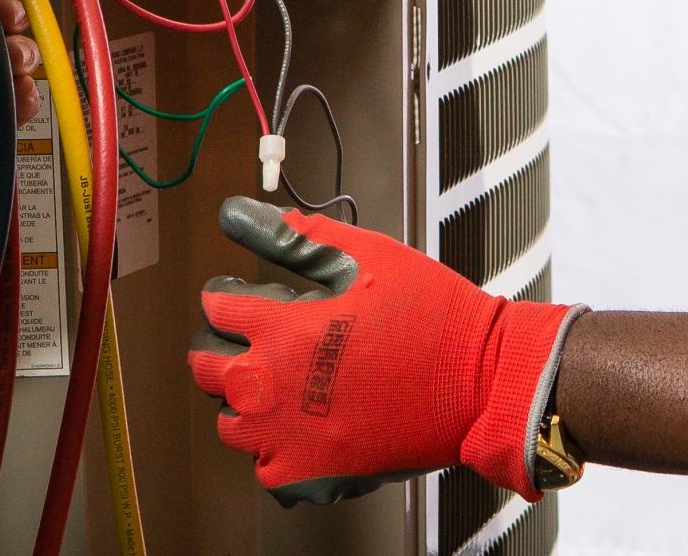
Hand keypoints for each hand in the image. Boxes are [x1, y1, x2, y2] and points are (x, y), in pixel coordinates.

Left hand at [187, 198, 579, 505]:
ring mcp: (288, 437)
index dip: (225, 294)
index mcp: (281, 329)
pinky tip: (296, 429)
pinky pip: (266, 469)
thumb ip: (299, 237)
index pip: (218, 308)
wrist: (480, 381)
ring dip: (242, 400)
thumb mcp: (366, 257)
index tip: (236, 294)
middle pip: (206, 367)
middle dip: (219, 345)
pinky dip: (273, 450)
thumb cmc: (431, 317)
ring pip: (231, 423)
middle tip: (246, 339)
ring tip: (272, 385)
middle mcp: (272, 387)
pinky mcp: (312, 473)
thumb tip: (243, 214)